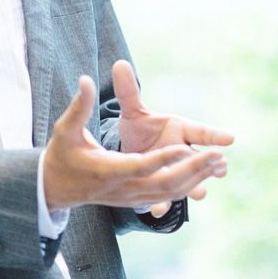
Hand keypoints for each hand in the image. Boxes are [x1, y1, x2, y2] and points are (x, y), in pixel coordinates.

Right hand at [42, 76, 226, 211]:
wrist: (57, 188)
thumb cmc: (62, 155)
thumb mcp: (66, 129)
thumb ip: (79, 105)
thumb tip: (86, 78)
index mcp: (106, 170)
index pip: (138, 166)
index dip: (161, 159)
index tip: (183, 148)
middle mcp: (122, 188)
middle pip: (162, 183)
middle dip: (192, 170)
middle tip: (218, 156)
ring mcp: (131, 198)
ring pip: (170, 192)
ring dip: (197, 178)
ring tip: (220, 163)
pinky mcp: (136, 201)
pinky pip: (168, 196)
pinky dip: (188, 186)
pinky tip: (207, 175)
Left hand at [112, 59, 233, 214]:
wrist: (130, 152)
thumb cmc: (138, 128)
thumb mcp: (132, 111)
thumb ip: (128, 91)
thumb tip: (119, 63)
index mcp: (180, 129)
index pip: (200, 131)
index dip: (214, 135)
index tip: (230, 138)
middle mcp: (182, 151)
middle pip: (199, 158)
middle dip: (210, 164)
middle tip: (222, 168)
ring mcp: (175, 171)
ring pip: (187, 180)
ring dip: (193, 187)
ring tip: (201, 194)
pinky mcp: (162, 188)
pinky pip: (164, 197)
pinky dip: (161, 204)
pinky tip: (155, 211)